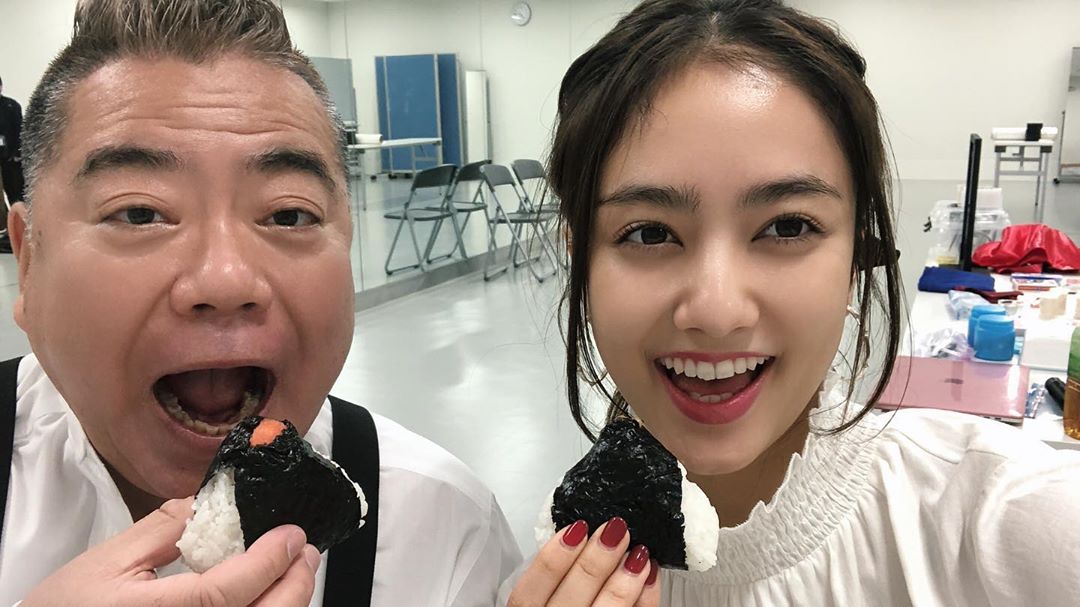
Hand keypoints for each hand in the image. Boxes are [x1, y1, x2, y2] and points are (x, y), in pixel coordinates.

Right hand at [22, 498, 321, 606]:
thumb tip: (215, 499)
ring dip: (287, 604)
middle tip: (305, 551)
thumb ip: (166, 529)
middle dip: (294, 585)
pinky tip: (270, 597)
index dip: (267, 563)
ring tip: (294, 571)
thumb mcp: (109, 561)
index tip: (291, 535)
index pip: (225, 594)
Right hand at [507, 517, 659, 606]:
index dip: (553, 557)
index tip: (577, 529)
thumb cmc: (564, 606)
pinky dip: (645, 599)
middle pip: (572, 596)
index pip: (530, 590)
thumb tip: (579, 535)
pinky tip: (650, 577)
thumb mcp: (543, 595)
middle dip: (596, 559)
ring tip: (637, 553)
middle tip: (615, 531)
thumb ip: (554, 574)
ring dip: (622, 580)